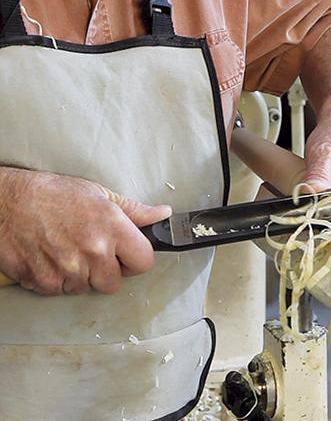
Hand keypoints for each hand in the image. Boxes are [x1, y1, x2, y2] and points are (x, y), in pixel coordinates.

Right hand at [0, 167, 171, 295]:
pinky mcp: (43, 280)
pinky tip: (49, 257)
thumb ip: (134, 211)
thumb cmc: (51, 194)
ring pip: (86, 288)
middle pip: (114, 283)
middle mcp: (93, 250)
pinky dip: (55, 279)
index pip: (144, 262)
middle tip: (89, 251)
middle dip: (105, 271)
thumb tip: (162, 214)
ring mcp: (68, 268)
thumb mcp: (98, 194)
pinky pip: (59, 291)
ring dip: (79, 276)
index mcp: (113, 227)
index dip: (135, 260)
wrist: (5, 200)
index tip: (126, 255)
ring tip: (66, 249)